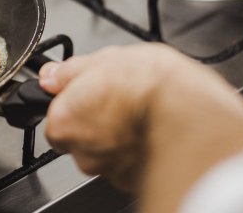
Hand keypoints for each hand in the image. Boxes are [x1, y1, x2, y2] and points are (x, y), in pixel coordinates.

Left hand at [39, 43, 242, 212]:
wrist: (190, 114)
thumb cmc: (150, 86)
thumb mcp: (106, 59)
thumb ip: (71, 70)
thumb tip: (51, 74)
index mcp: (65, 121)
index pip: (56, 117)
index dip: (75, 102)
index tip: (90, 92)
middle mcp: (82, 153)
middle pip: (81, 137)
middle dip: (97, 121)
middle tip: (120, 100)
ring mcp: (109, 171)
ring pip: (106, 153)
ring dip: (119, 137)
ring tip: (142, 113)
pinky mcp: (134, 182)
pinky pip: (129, 165)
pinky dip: (138, 151)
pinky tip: (152, 130)